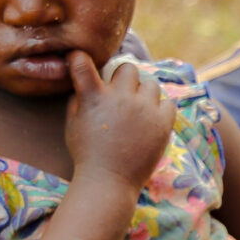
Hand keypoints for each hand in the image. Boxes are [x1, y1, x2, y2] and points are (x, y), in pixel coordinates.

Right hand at [66, 52, 174, 190]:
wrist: (109, 182)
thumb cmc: (87, 154)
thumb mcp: (72, 125)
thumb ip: (77, 100)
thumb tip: (83, 83)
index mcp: (94, 97)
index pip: (82, 63)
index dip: (79, 57)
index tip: (79, 58)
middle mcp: (120, 98)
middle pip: (128, 68)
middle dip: (123, 78)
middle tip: (121, 95)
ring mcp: (144, 109)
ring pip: (150, 84)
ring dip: (143, 93)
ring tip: (137, 110)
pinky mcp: (162, 123)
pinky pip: (168, 102)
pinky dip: (160, 109)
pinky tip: (150, 120)